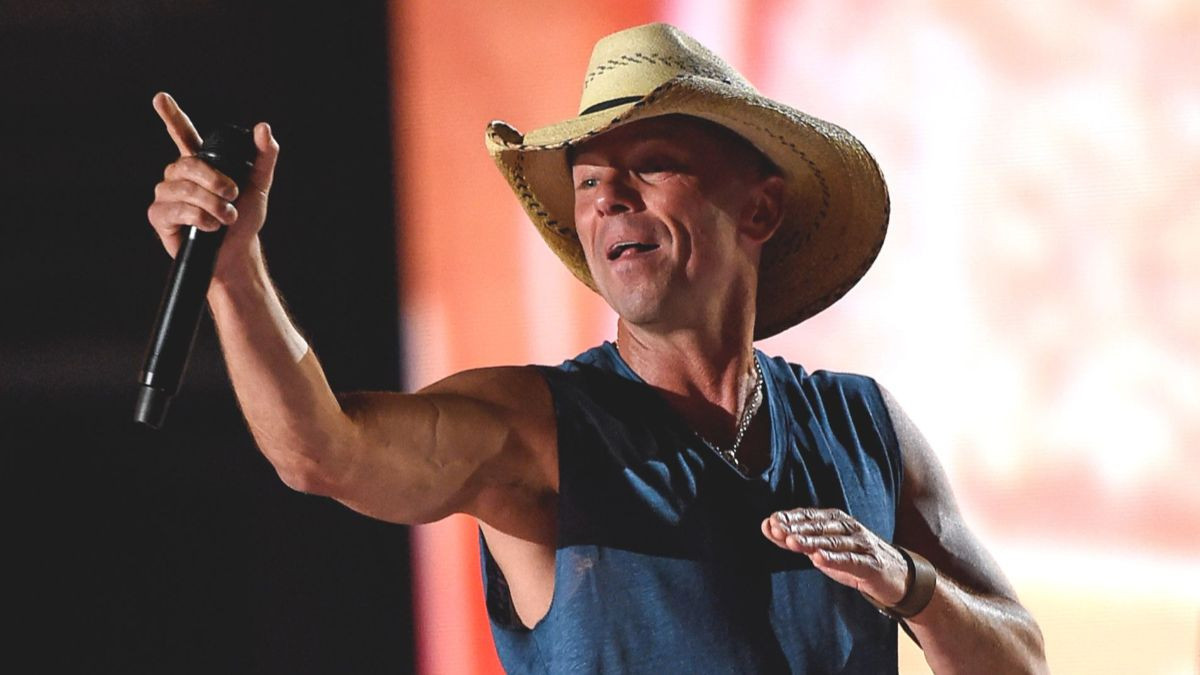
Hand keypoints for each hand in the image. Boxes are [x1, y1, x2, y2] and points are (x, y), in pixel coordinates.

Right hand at [145, 92, 278, 263]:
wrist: (236, 251)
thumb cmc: (244, 218)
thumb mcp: (259, 185)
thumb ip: (264, 156)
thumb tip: (263, 128)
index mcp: (200, 164)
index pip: (183, 135)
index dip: (172, 117)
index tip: (161, 98)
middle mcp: (179, 175)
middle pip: (188, 164)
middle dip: (214, 180)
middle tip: (233, 195)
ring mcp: (167, 195)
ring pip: (184, 189)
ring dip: (212, 204)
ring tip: (227, 217)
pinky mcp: (160, 216)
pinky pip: (175, 209)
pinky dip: (198, 217)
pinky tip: (209, 226)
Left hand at [761, 507, 909, 606]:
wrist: (894, 577)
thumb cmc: (852, 559)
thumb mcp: (822, 549)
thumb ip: (795, 539)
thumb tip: (767, 526)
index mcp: (836, 521)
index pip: (810, 516)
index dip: (790, 519)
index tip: (771, 522)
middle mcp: (849, 528)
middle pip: (819, 526)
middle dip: (796, 528)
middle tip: (776, 529)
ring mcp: (861, 545)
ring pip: (832, 541)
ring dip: (810, 541)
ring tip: (791, 542)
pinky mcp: (870, 564)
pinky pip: (850, 560)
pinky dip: (833, 559)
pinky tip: (817, 559)